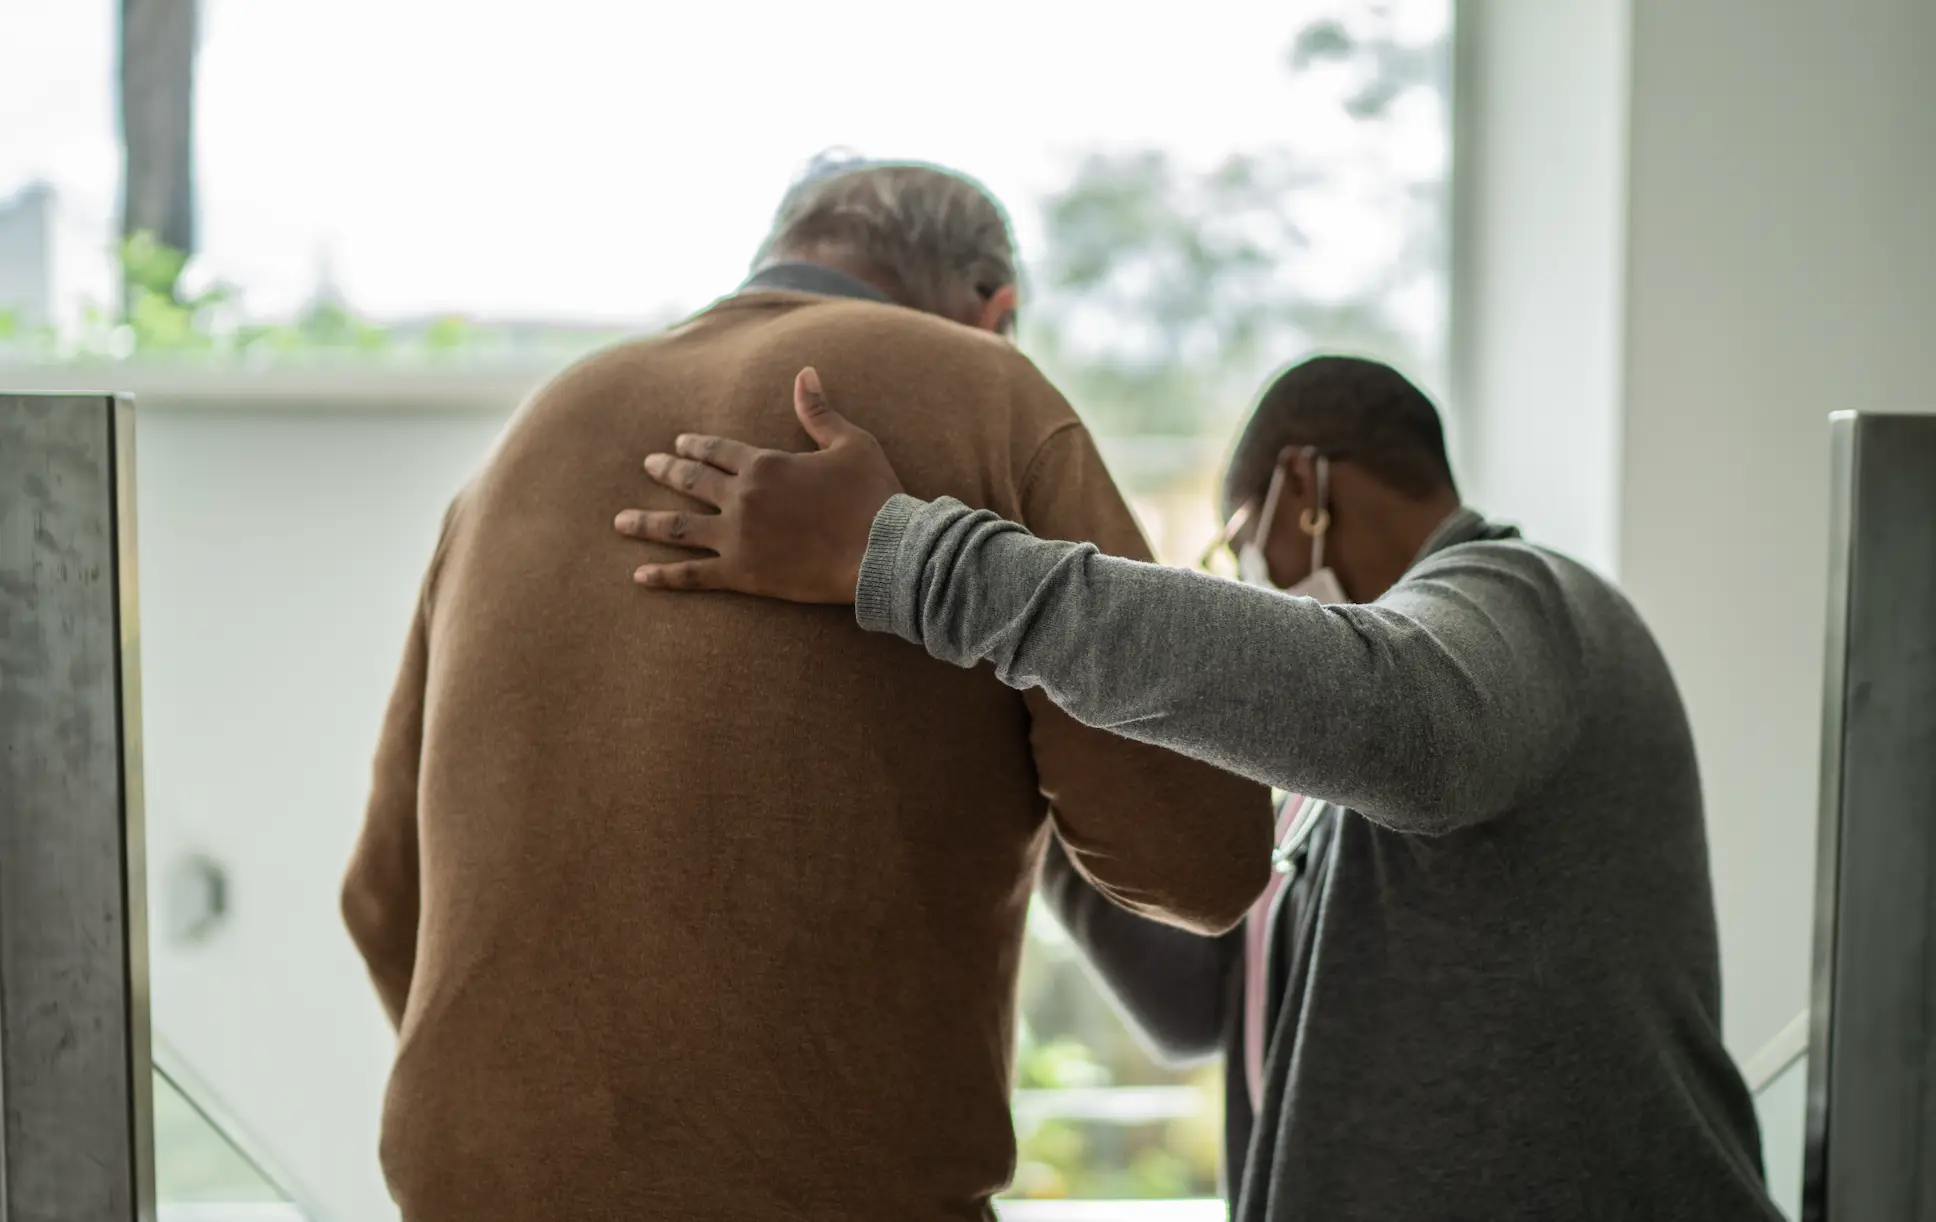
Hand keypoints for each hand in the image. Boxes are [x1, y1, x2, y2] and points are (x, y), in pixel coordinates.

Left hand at [615, 367, 904, 603]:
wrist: (881, 551)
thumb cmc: (872, 496)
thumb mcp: (850, 443)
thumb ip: (819, 412)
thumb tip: (805, 373)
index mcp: (765, 464)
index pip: (717, 450)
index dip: (695, 445)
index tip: (678, 444)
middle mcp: (742, 497)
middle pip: (691, 481)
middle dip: (665, 471)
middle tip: (647, 466)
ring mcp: (738, 537)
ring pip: (679, 527)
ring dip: (646, 522)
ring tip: (620, 521)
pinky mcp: (743, 574)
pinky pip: (693, 575)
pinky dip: (664, 576)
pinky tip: (638, 575)